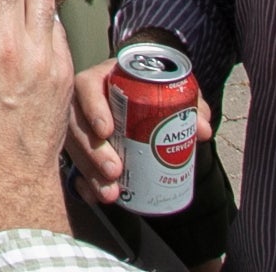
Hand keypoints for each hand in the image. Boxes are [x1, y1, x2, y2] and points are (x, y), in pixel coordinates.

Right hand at [66, 49, 216, 203]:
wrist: (148, 104)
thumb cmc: (157, 92)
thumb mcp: (173, 91)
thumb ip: (189, 104)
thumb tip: (201, 129)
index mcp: (104, 79)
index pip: (86, 86)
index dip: (92, 108)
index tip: (106, 131)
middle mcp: (86, 101)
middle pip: (77, 123)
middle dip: (92, 151)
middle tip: (114, 171)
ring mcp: (82, 126)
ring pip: (74, 147)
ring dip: (89, 172)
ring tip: (110, 193)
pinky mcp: (82, 148)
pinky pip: (75, 166)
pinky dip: (83, 183)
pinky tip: (94, 197)